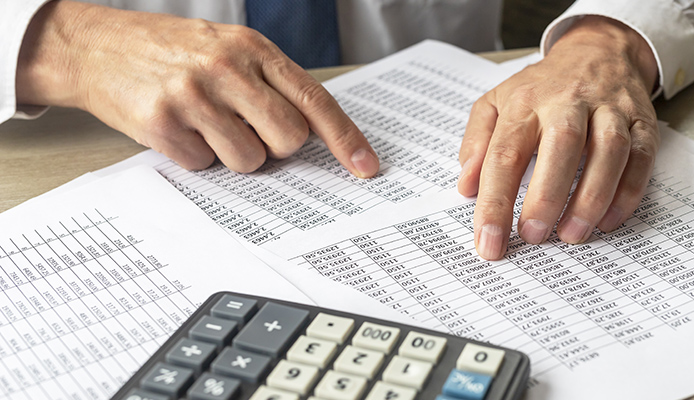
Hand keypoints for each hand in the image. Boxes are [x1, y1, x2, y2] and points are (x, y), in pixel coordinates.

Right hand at [16, 1, 378, 176]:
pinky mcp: (161, 122)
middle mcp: (227, 68)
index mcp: (253, 48)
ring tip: (206, 123)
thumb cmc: (173, 51)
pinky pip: (204, 166)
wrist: (98, 46)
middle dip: (276, 146)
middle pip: (289, 139)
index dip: (346, 138)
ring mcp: (193, 95)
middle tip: (248, 128)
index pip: (315, 100)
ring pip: (249, 161)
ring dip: (232, 153)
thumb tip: (317, 135)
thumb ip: (271, 84)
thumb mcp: (229, 48)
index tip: (366, 166)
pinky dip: (196, 156)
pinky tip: (179, 127)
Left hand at [458, 16, 659, 259]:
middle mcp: (568, 102)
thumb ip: (476, 142)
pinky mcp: (641, 121)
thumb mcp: (496, 102)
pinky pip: (641, 156)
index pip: (504, 153)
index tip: (488, 241)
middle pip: (562, 144)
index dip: (495, 201)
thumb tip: (467, 186)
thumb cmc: (540, 89)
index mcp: (526, 102)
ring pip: (609, 150)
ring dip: (592, 197)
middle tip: (533, 235)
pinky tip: (609, 220)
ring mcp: (610, 109)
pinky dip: (628, 191)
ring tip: (572, 234)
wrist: (597, 50)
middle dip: (546, 195)